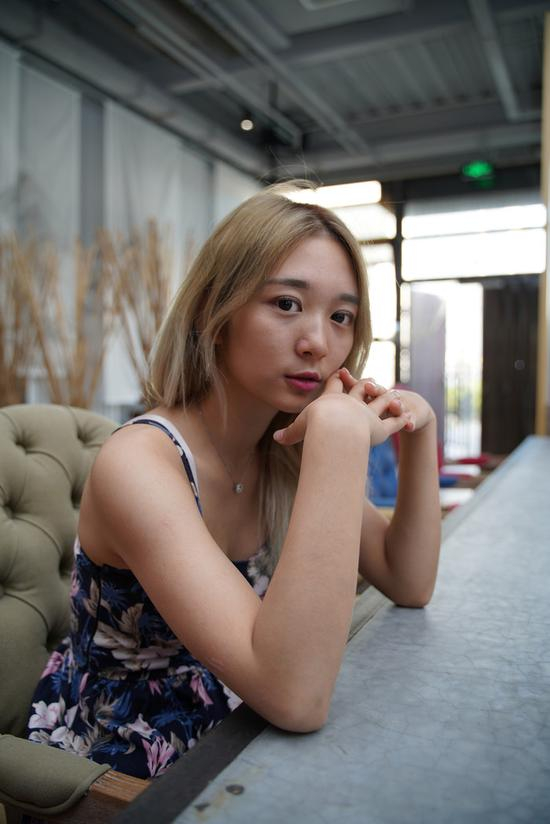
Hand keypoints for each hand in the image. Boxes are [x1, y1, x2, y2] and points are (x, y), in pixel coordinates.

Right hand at [273, 370, 411, 446]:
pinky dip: (402, 420)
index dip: (338, 379)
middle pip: (362, 388)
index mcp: (333, 400)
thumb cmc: (316, 426)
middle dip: (367, 384)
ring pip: (382, 401)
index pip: (335, 385)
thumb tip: (275, 438)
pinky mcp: (381, 428)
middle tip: (370, 381)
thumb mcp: (300, 428)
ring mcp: (368, 414)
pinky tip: (408, 418)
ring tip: (395, 395)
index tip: (342, 372)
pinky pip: (394, 422)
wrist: (336, 428)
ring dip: (389, 399)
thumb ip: (290, 433)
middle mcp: (353, 403)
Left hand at [339, 369, 434, 433]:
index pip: (362, 386)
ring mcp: (400, 408)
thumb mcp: (369, 397)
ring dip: (396, 405)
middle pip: (381, 392)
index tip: (342, 373)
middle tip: (369, 386)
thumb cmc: (383, 405)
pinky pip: (410, 422)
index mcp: (373, 394)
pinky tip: (409, 426)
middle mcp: (387, 398)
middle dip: (375, 389)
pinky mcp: (411, 418)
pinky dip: (410, 423)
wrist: (412, 411)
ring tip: (395, 405)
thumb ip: (354, 386)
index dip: (352, 380)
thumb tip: (337, 372)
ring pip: (397, 406)